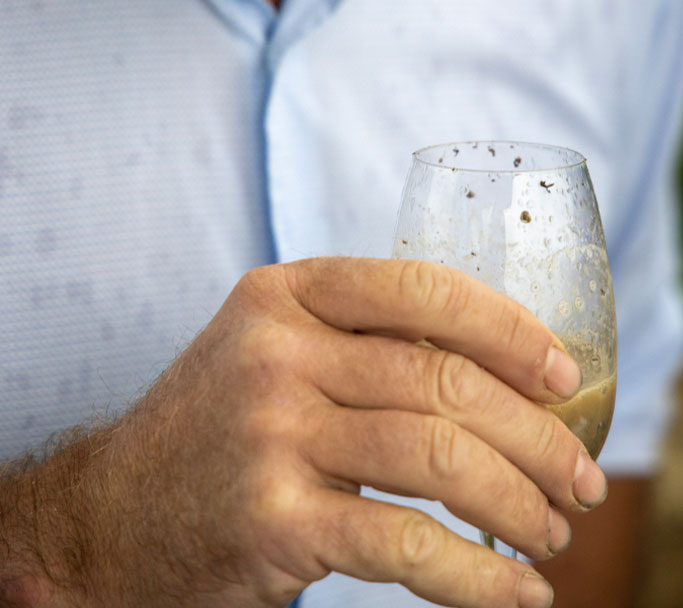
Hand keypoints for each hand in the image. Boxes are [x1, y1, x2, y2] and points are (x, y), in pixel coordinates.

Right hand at [87, 258, 606, 607]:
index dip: (509, 330)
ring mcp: (270, 433)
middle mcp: (276, 351)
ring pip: (438, 458)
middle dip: (536, 435)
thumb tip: (501, 367)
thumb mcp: (275, 351)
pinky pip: (405, 545)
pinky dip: (478, 577)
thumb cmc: (219, 426)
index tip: (563, 377)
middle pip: (443, 380)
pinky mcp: (273, 521)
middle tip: (579, 479)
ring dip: (519, 502)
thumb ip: (363, 341)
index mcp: (286, 294)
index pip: (421, 289)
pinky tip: (514, 594)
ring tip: (552, 531)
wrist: (112, 516)